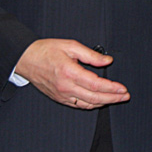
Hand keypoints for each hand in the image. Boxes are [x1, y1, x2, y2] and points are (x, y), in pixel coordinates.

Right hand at [15, 38, 129, 108]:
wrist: (26, 59)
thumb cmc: (47, 50)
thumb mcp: (71, 46)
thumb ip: (91, 55)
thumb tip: (108, 61)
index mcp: (70, 72)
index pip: (96, 85)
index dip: (112, 88)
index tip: (123, 88)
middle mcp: (66, 87)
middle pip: (94, 98)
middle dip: (112, 98)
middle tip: (125, 96)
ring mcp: (61, 95)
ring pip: (87, 104)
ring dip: (103, 103)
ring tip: (116, 99)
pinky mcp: (58, 98)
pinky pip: (77, 105)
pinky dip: (91, 105)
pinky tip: (99, 101)